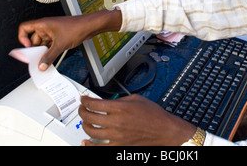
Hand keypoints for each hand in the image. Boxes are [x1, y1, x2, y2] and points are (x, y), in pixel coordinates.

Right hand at [17, 9, 121, 69]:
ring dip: (43, 51)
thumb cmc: (76, 27)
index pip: (24, 28)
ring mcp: (52, 32)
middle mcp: (46, 27)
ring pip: (42, 43)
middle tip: (36, 59)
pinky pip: (50, 44)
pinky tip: (51, 58)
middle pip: (33, 39)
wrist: (89, 26)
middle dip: (35, 49)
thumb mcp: (60, 45)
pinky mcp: (58, 36)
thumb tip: (41, 65)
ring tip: (45, 60)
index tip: (27, 48)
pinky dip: (49, 51)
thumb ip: (49, 56)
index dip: (22, 38)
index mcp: (42, 24)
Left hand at [79, 94, 195, 145]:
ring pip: (90, 132)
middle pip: (89, 116)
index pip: (94, 103)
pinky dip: (89, 145)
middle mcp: (116, 122)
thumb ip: (120, 99)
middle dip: (82, 110)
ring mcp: (117, 136)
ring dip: (84, 125)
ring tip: (85, 121)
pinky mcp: (119, 146)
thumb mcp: (137, 99)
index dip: (85, 100)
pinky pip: (99, 148)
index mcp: (120, 108)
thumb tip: (109, 101)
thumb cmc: (154, 116)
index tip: (83, 99)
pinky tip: (85, 141)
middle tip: (82, 108)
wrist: (165, 130)